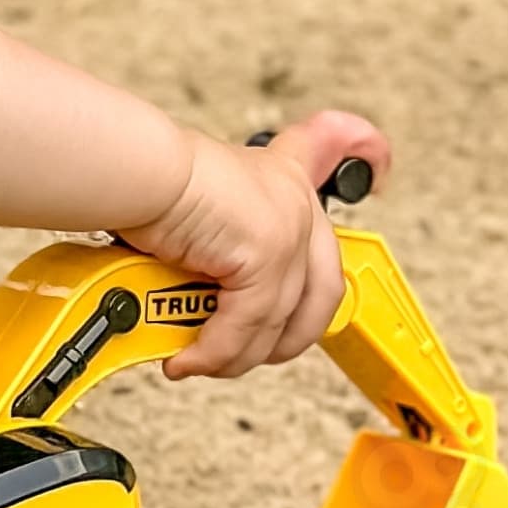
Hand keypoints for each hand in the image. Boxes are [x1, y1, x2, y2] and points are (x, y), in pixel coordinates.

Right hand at [123, 112, 391, 379]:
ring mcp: (287, 228)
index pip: (333, 146)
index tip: (380, 169)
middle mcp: (291, 197)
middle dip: (285, 338)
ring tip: (198, 361)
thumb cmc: (139, 180)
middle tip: (244, 352)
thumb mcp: (185, 208)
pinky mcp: (269, 256)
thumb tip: (180, 300)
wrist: (128, 173)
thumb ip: (207, 247)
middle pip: (322, 288)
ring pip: (280, 321)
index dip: (366, 155)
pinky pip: (245, 327)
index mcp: (275, 174)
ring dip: (235, 355)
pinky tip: (186, 358)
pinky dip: (213, 352)